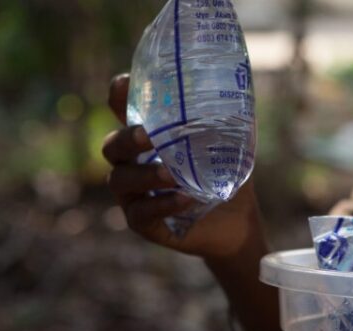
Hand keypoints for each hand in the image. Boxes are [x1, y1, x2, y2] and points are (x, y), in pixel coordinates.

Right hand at [103, 74, 262, 257]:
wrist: (237, 220)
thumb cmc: (226, 174)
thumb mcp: (231, 142)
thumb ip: (228, 117)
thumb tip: (241, 84)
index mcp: (148, 137)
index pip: (123, 111)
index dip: (118, 96)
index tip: (122, 84)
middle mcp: (132, 163)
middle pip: (112, 146)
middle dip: (127, 139)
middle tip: (149, 136)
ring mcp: (134, 195)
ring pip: (121, 180)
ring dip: (145, 175)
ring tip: (171, 174)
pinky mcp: (142, 223)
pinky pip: (142, 213)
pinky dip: (163, 204)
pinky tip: (186, 198)